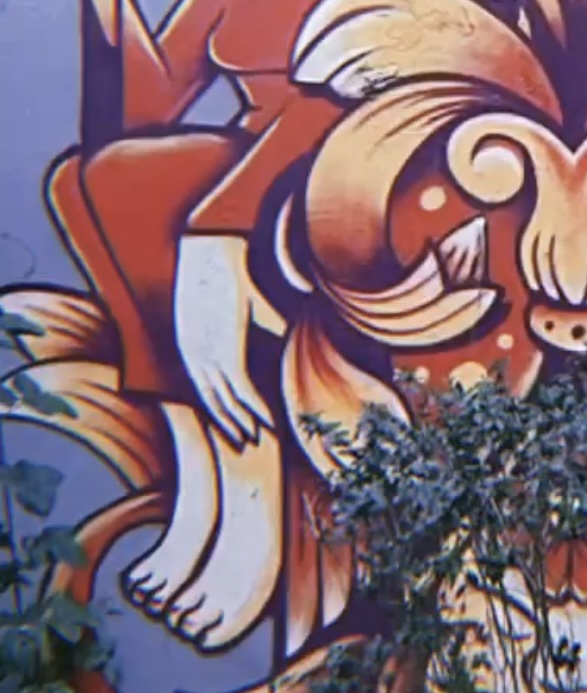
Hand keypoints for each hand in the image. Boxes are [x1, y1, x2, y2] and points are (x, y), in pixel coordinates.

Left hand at [174, 234, 275, 447]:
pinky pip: (241, 389)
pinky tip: (266, 422)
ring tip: (257, 439)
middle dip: (230, 423)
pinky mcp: (225, 350)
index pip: (205, 387)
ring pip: (227, 401)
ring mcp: (208, 356)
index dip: (219, 408)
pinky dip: (255, 408)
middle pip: (213, 400)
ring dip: (243, 422)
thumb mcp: (242, 304)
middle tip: (245, 443)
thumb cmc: (225, 269)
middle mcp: (196, 356)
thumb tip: (287, 329)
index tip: (233, 423)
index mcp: (192, 345)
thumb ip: (262, 322)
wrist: (211, 249)